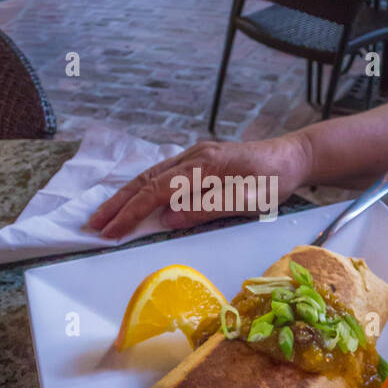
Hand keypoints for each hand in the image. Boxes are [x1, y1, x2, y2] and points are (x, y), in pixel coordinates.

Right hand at [88, 133, 311, 238]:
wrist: (294, 157)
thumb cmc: (273, 180)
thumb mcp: (244, 199)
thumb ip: (204, 208)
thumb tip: (165, 219)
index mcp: (203, 165)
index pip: (157, 191)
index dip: (131, 212)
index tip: (111, 231)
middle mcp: (193, 156)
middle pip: (145, 180)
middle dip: (117, 204)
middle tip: (93, 224)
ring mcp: (195, 156)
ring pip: (150, 175)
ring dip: (125, 196)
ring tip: (104, 215)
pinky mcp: (199, 160)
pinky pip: (162, 174)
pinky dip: (142, 188)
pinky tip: (132, 198)